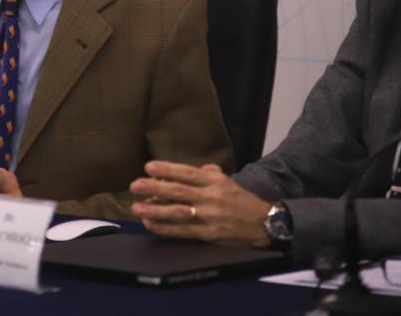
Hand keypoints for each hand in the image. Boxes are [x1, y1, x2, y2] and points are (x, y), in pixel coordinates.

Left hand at [129, 161, 271, 247]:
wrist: (264, 223)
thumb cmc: (240, 200)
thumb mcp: (226, 181)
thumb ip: (206, 173)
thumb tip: (184, 170)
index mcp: (215, 181)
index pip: (187, 173)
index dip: (167, 169)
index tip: (148, 167)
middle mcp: (211, 197)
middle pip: (178, 191)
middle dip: (154, 188)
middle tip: (135, 185)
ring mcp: (209, 216)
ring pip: (177, 212)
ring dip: (155, 210)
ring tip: (137, 208)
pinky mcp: (209, 234)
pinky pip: (183, 231)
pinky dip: (165, 228)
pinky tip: (151, 225)